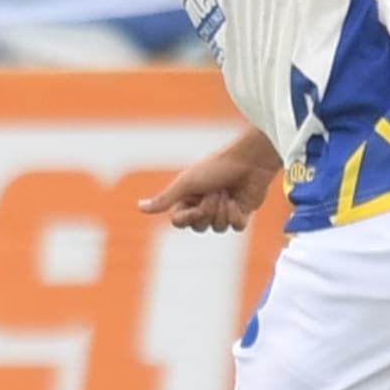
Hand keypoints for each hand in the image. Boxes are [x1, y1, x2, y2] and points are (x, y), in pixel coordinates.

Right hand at [138, 144, 279, 232]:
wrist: (250, 161)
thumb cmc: (216, 167)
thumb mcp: (186, 183)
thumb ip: (164, 199)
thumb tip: (139, 208)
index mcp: (189, 197)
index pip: (179, 221)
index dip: (187, 217)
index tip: (195, 205)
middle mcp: (204, 205)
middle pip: (199, 227)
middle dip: (207, 211)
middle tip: (215, 192)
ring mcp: (223, 210)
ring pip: (218, 228)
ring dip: (222, 210)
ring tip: (228, 192)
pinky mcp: (241, 213)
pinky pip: (236, 227)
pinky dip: (237, 215)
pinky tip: (239, 200)